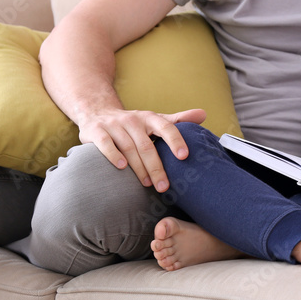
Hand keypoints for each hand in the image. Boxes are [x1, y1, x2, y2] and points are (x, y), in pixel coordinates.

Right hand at [77, 108, 206, 191]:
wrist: (98, 112)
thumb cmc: (135, 122)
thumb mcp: (156, 119)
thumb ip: (178, 120)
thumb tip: (204, 114)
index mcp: (150, 118)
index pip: (166, 127)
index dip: (175, 140)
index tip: (184, 156)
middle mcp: (133, 120)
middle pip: (147, 146)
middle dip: (157, 167)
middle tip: (164, 187)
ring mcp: (114, 125)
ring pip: (128, 148)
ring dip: (138, 167)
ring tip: (148, 184)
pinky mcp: (96, 131)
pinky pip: (105, 144)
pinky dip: (113, 155)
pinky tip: (121, 168)